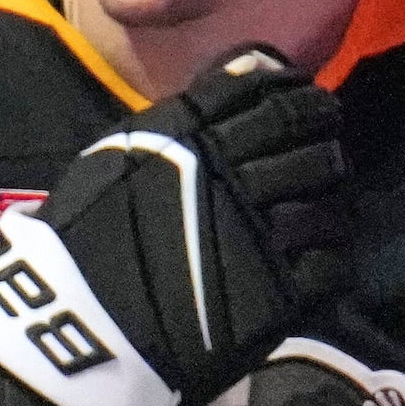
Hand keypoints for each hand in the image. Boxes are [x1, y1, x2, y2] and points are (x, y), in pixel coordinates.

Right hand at [0, 48, 349, 405]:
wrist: (74, 328)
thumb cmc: (83, 241)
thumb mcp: (117, 158)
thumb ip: (179, 120)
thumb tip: (240, 77)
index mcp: (187, 133)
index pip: (267, 90)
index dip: (294, 93)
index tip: (301, 102)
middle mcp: (229, 171)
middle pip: (306, 133)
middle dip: (321, 137)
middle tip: (321, 152)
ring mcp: (257, 231)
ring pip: (327, 195)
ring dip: (330, 199)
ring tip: (320, 210)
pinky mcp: (277, 292)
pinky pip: (330, 261)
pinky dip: (329, 256)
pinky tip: (315, 261)